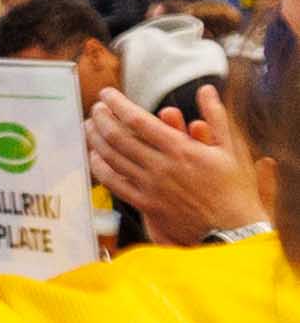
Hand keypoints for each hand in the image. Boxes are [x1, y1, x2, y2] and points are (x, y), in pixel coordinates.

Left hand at [87, 88, 270, 239]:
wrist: (233, 232)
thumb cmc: (234, 190)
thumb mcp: (231, 150)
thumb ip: (216, 117)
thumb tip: (206, 90)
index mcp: (181, 149)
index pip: (138, 120)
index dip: (117, 104)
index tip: (107, 93)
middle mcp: (161, 166)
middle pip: (117, 136)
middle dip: (101, 118)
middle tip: (95, 107)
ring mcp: (151, 187)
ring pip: (111, 158)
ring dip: (95, 139)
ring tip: (89, 126)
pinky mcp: (146, 205)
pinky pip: (114, 183)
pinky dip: (100, 168)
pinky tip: (95, 157)